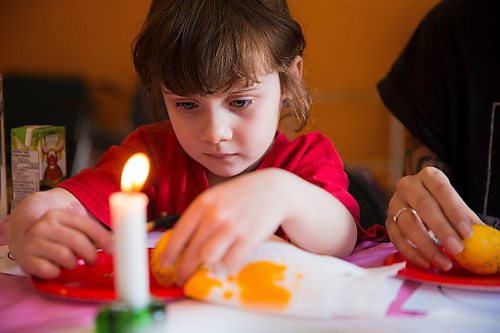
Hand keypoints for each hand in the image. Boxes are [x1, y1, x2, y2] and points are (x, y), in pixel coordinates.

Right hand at [7, 193, 112, 278]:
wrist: (20, 234)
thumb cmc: (54, 233)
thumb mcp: (68, 226)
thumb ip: (88, 232)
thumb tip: (116, 244)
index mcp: (58, 215)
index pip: (86, 225)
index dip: (103, 238)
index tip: (113, 250)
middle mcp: (44, 226)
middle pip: (78, 242)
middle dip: (91, 255)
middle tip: (92, 261)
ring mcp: (33, 243)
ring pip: (66, 257)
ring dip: (74, 264)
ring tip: (72, 263)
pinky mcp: (26, 260)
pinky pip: (51, 270)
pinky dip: (58, 272)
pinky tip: (56, 268)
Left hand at [162, 170, 287, 284]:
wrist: (274, 190)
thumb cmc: (241, 195)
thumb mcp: (216, 196)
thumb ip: (199, 215)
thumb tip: (180, 243)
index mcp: (203, 203)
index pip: (179, 233)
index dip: (169, 253)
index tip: (165, 265)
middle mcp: (215, 215)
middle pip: (192, 251)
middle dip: (184, 269)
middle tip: (182, 278)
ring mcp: (232, 227)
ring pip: (208, 258)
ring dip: (205, 266)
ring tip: (206, 268)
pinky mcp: (249, 238)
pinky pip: (229, 261)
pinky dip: (226, 264)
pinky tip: (227, 260)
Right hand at [386, 167, 482, 270]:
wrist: (417, 203)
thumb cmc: (440, 204)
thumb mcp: (455, 205)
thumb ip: (467, 219)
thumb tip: (486, 236)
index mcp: (429, 176)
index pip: (442, 191)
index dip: (455, 212)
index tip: (468, 233)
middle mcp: (408, 186)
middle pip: (424, 206)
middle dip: (442, 230)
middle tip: (457, 249)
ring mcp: (395, 203)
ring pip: (408, 224)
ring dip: (427, 246)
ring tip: (444, 262)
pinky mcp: (388, 221)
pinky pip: (396, 238)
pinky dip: (412, 253)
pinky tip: (427, 263)